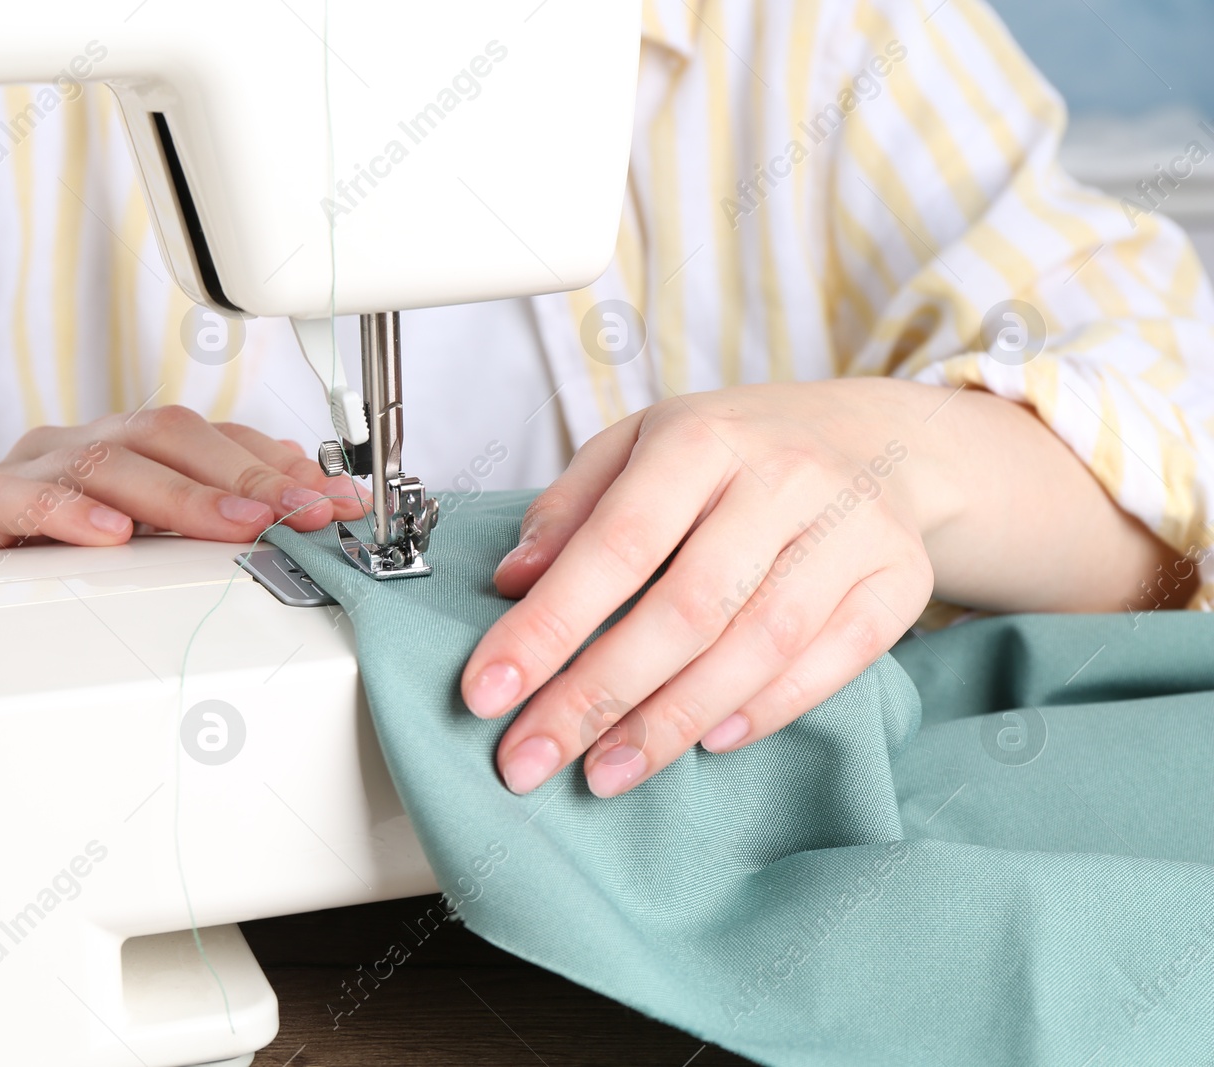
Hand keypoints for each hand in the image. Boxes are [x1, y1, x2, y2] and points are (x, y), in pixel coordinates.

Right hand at [0, 406, 363, 555]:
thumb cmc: (73, 564)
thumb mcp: (163, 544)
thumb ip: (228, 518)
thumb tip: (312, 500)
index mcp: (138, 446)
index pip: (218, 438)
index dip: (280, 466)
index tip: (338, 502)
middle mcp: (92, 442)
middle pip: (171, 435)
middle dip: (246, 477)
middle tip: (300, 513)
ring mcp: (39, 466)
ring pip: (109, 458)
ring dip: (180, 495)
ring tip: (233, 526)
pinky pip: (23, 497)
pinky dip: (69, 513)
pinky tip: (110, 536)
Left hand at [460, 376, 1177, 798]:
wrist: (876, 439)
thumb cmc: (732, 453)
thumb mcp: (638, 447)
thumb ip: (571, 511)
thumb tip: (512, 582)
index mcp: (701, 438)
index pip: (613, 545)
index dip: (547, 627)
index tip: (486, 694)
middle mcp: (782, 478)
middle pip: (684, 609)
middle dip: (595, 697)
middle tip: (529, 761)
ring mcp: (851, 530)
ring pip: (757, 644)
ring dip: (671, 721)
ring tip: (604, 772)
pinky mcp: (898, 580)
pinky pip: (833, 661)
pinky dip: (767, 710)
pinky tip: (707, 744)